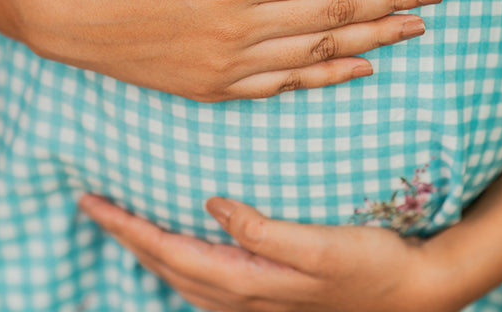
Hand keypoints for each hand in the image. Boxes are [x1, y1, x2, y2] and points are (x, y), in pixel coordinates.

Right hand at [19, 0, 441, 100]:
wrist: (69, 16)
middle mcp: (240, 30)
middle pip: (332, 14)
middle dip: (390, 3)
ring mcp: (230, 66)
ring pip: (319, 52)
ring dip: (373, 39)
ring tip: (415, 31)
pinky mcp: (216, 88)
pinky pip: (286, 86)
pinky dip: (328, 77)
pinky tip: (360, 68)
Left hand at [79, 194, 455, 311]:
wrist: (409, 293)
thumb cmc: (369, 263)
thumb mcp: (321, 246)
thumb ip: (263, 231)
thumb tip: (212, 205)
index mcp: (247, 279)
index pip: (170, 251)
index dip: (128, 227)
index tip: (93, 201)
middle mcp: (241, 295)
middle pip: (165, 265)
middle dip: (124, 235)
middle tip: (92, 204)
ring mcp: (253, 300)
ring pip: (179, 276)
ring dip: (144, 250)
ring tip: (122, 223)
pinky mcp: (267, 294)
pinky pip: (202, 280)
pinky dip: (175, 262)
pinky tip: (177, 250)